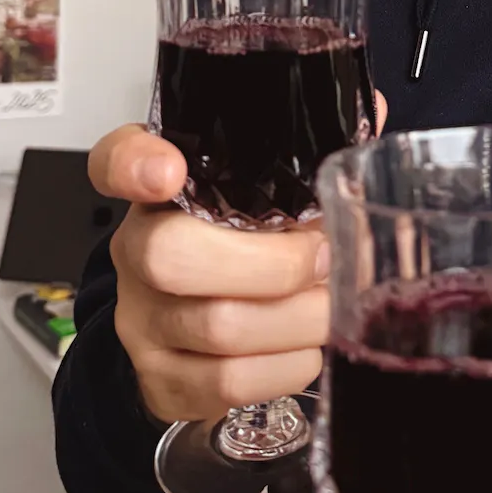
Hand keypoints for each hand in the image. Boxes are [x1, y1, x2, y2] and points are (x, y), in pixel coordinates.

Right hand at [89, 92, 387, 421]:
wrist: (189, 341)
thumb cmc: (238, 251)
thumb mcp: (261, 195)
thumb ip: (307, 153)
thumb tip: (375, 110)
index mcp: (160, 192)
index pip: (117, 161)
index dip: (135, 164)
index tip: (168, 168)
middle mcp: (138, 252)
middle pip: (173, 256)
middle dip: (273, 264)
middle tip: (324, 259)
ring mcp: (143, 320)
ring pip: (217, 326)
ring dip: (298, 319)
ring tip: (331, 306)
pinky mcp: (162, 379)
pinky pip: (226, 382)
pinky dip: (286, 365)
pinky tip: (307, 347)